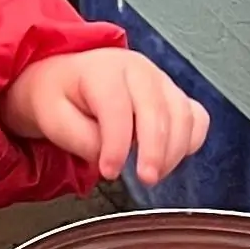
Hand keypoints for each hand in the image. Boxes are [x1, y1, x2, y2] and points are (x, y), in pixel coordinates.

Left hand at [0, 46, 211, 188]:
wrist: (67, 80)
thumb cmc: (59, 96)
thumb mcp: (52, 117)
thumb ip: (79, 138)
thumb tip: (108, 156)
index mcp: (103, 70)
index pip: (117, 107)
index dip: (117, 144)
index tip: (109, 171)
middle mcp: (138, 69)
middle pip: (157, 110)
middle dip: (155, 150)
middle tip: (145, 179)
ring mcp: (161, 81)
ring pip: (183, 115)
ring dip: (174, 151)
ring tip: (152, 174)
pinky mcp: (174, 96)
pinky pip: (197, 118)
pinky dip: (191, 141)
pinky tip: (172, 158)